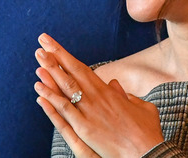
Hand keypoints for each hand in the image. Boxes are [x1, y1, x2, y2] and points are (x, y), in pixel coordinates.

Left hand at [34, 33, 163, 157]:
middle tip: (42, 40)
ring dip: (51, 70)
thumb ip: (127, 95)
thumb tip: (115, 85)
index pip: (82, 69)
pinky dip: (51, 98)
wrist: (149, 153)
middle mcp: (97, 98)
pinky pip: (64, 110)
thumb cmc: (148, 133)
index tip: (54, 46)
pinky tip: (39, 88)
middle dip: (56, 55)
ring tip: (38, 56)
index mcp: (108, 92)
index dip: (67, 57)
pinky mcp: (85, 129)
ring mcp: (90, 112)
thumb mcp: (142, 107)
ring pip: (66, 87)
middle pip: (72, 71)